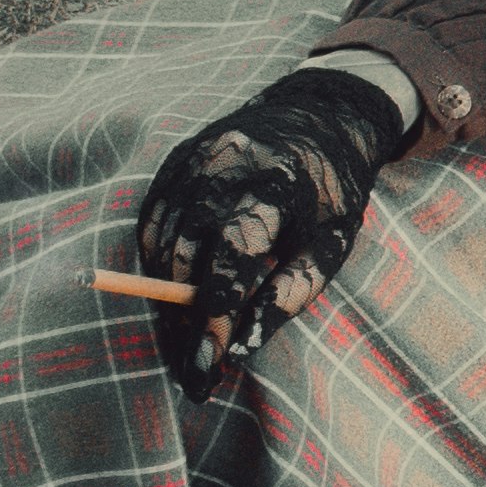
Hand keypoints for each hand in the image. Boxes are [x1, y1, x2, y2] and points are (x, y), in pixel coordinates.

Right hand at [125, 62, 407, 394]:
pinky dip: (159, 268)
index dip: (218, 313)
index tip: (209, 363)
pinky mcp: (173, 166)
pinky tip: (178, 297)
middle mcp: (225, 165)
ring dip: (168, 301)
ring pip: (162, 245)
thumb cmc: (332, 192)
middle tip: (198, 371)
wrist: (317, 115)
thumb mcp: (334, 243)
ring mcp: (192, 161)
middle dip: (187, 320)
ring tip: (190, 342)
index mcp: (276, 182)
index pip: (235, 254)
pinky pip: (151, 227)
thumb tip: (241, 349)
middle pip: (187, 254)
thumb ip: (291, 293)